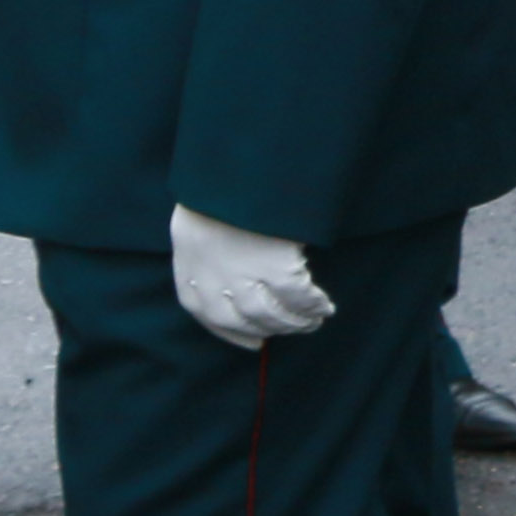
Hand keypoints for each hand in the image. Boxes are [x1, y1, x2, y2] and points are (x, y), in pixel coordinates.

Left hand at [168, 207, 333, 351]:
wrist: (229, 173)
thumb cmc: (213, 195)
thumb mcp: (194, 230)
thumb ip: (207, 261)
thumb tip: (233, 288)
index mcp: (191, 278)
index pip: (212, 319)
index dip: (236, 334)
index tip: (256, 342)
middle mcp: (215, 286)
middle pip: (248, 321)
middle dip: (273, 329)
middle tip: (296, 328)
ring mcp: (245, 279)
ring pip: (273, 315)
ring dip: (296, 322)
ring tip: (313, 321)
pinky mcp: (276, 269)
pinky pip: (298, 297)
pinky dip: (313, 305)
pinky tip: (324, 307)